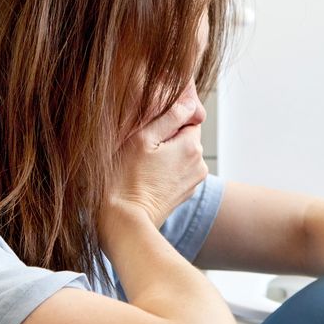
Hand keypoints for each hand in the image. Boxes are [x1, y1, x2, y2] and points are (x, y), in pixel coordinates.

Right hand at [104, 93, 207, 232]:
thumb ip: (170, 116)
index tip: (149, 128)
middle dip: (167, 137)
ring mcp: (193, 181)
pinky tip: (146, 176)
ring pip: (181, 154)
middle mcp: (199, 164)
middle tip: (142, 147)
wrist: (124, 221)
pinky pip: (177, 172)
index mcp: (192, 146)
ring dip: (166, 154)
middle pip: (185, 137)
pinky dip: (165, 170)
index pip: (188, 118)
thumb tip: (189, 101)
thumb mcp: (142, 138)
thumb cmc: (125, 178)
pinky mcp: (184, 194)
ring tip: (142, 164)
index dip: (168, 120)